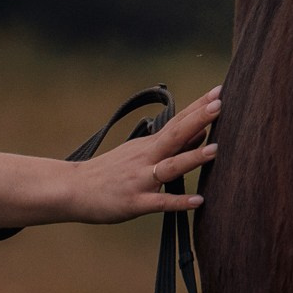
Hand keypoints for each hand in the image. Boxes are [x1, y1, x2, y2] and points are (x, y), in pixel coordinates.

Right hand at [65, 87, 222, 222]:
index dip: (198, 107)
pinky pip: (160, 202)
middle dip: (198, 120)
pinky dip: (178, 201)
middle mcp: (146, 158)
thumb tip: (203, 133)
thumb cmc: (110, 172)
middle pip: (175, 135)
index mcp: (148, 145)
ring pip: (170, 167)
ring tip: (216, 149)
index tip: (220, 90)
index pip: (177, 122)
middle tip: (220, 104)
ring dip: (192, 157)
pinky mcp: (134, 202)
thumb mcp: (139, 154)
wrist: (73, 189)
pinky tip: (198, 200)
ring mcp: (140, 179)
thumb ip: (171, 146)